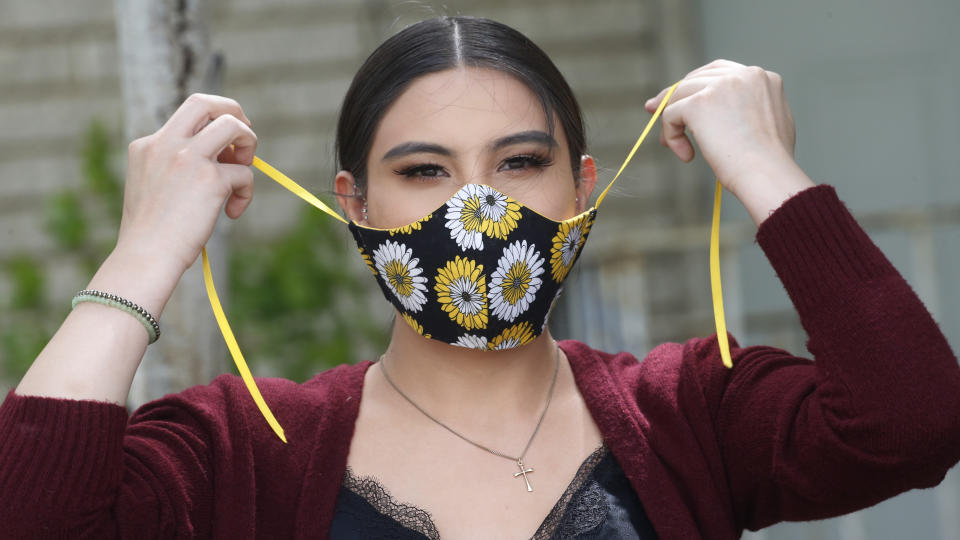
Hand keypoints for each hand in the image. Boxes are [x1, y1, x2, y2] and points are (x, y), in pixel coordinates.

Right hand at [116, 93, 256, 276]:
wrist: (145, 258)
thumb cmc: (151, 234)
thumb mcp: (153, 189)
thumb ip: (177, 168)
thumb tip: (226, 163)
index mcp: (147, 146)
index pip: (187, 116)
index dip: (211, 125)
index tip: (223, 144)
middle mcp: (166, 144)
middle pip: (206, 102)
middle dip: (233, 111)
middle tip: (244, 139)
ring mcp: (188, 157)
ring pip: (234, 124)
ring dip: (249, 142)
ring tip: (242, 172)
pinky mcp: (210, 178)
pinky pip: (245, 174)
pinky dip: (246, 193)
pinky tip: (231, 213)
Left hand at [644, 59, 800, 197]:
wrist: (767, 174)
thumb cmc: (768, 163)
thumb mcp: (766, 123)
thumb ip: (746, 108)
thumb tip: (716, 114)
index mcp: (761, 77)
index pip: (720, 73)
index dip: (697, 86)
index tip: (683, 100)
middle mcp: (742, 74)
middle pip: (695, 79)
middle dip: (675, 96)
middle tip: (655, 111)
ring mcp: (719, 86)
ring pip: (679, 96)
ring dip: (672, 122)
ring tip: (680, 149)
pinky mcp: (698, 103)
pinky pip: (670, 115)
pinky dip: (671, 135)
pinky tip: (686, 156)